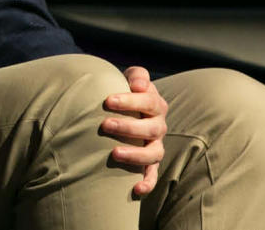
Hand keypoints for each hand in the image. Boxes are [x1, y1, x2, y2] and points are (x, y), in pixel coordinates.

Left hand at [102, 66, 167, 196]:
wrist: (124, 110)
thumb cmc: (124, 91)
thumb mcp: (130, 78)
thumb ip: (137, 75)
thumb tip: (138, 85)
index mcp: (156, 104)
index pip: (149, 101)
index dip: (130, 101)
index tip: (107, 100)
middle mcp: (159, 126)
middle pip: (152, 128)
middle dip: (128, 127)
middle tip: (104, 125)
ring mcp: (155, 145)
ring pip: (154, 153)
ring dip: (136, 155)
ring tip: (114, 153)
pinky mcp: (150, 163)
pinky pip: (153, 175)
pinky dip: (148, 183)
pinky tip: (136, 190)